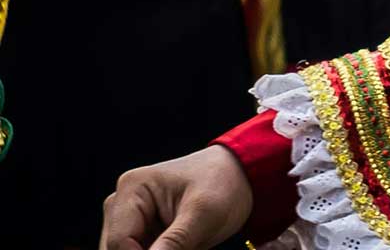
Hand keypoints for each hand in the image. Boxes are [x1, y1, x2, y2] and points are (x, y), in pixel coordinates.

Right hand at [101, 146, 252, 249]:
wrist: (241, 176)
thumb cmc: (225, 184)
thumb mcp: (205, 215)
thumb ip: (174, 243)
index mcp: (132, 188)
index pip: (118, 242)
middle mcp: (122, 203)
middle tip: (187, 246)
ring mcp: (130, 218)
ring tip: (191, 242)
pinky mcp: (142, 231)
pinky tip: (187, 245)